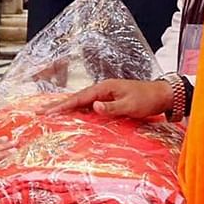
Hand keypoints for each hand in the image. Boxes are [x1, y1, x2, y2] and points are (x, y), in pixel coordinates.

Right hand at [41, 79, 173, 118]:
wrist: (162, 95)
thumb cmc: (148, 99)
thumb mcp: (131, 105)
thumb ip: (112, 107)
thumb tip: (93, 107)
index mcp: (104, 88)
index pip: (79, 98)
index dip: (63, 105)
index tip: (48, 112)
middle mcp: (102, 89)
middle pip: (76, 98)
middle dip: (58, 105)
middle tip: (40, 112)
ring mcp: (105, 94)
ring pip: (81, 102)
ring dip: (66, 107)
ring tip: (50, 113)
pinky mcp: (109, 100)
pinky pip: (89, 105)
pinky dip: (78, 110)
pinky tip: (72, 114)